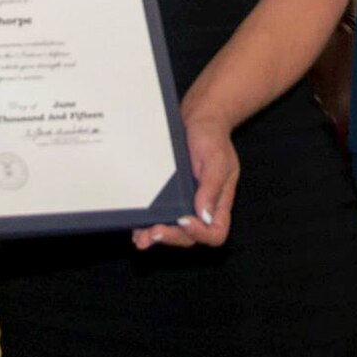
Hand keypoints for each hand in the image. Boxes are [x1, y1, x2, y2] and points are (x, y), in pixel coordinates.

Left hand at [132, 117, 237, 249]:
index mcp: (219, 202)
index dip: (200, 234)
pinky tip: (138, 227)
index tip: (185, 220)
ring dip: (157, 236)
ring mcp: (185, 202)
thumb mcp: (217, 159)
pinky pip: (161, 215)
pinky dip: (149, 224)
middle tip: (154, 233)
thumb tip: (204, 216)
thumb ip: (212, 187)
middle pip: (190, 236)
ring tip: (141, 238)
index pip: (215, 232)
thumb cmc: (212, 137)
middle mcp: (202, 207)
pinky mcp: (171, 196)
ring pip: (173, 230)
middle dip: (172, 237)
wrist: (198, 118)